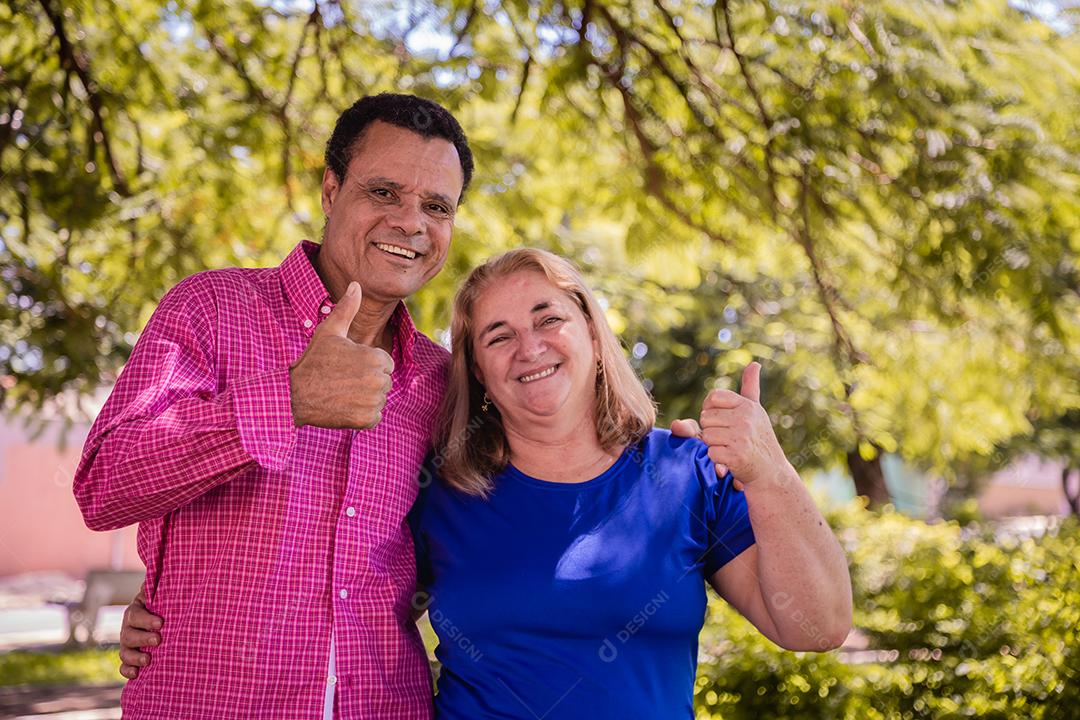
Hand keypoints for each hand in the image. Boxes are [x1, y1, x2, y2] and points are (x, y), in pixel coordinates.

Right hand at [118, 588, 162, 679]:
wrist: (164, 618)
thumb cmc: (164, 604)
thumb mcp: (162, 594)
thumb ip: (163, 588)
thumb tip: (172, 575)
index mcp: (135, 611)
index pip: (135, 615)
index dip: (145, 620)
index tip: (160, 623)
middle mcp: (128, 628)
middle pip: (128, 634)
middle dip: (142, 638)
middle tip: (158, 640)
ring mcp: (128, 644)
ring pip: (125, 651)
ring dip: (135, 657)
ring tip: (148, 659)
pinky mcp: (130, 658)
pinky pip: (124, 666)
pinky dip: (128, 671)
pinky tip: (137, 674)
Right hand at [289, 282, 394, 428]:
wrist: (295, 395)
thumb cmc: (313, 361)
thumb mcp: (329, 331)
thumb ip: (347, 309)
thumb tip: (356, 285)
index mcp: (375, 357)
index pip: (384, 362)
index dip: (367, 363)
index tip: (347, 365)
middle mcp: (378, 380)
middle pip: (383, 381)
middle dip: (368, 380)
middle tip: (343, 379)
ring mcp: (373, 401)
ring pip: (379, 398)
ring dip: (365, 397)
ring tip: (342, 391)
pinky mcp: (367, 420)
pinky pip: (374, 416)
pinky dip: (362, 415)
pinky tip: (344, 406)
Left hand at [701, 362, 791, 488]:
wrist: (770, 472)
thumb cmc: (759, 439)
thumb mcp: (756, 411)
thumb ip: (751, 387)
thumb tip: (754, 364)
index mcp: (747, 405)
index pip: (713, 397)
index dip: (710, 408)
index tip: (720, 419)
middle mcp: (745, 418)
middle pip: (706, 417)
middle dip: (711, 429)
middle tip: (727, 437)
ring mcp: (741, 437)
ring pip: (706, 435)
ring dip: (713, 444)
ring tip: (729, 447)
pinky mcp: (736, 455)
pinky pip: (710, 452)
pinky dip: (716, 458)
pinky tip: (730, 459)